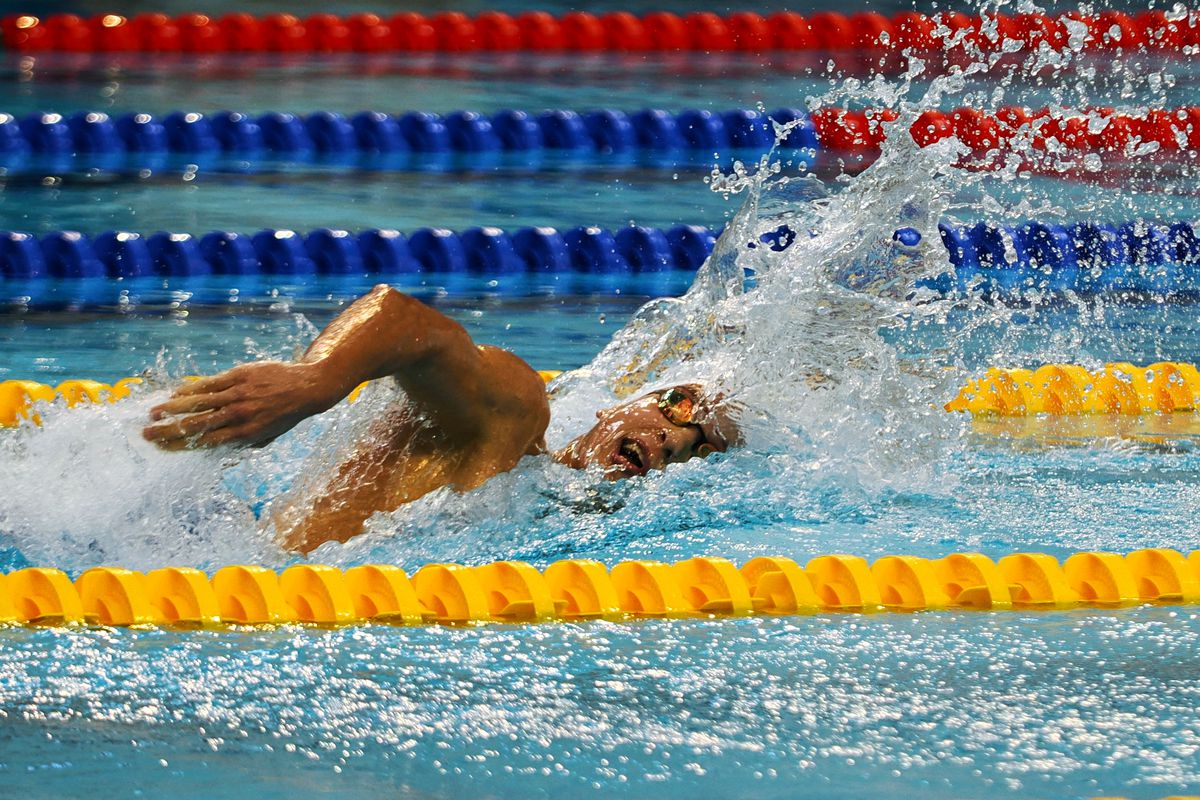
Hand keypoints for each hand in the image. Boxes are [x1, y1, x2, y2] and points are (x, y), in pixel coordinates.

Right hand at [142, 361, 335, 449]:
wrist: (307, 388)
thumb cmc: (285, 415)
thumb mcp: (267, 436)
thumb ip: (242, 443)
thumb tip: (216, 452)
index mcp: (245, 434)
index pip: (206, 443)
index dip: (181, 446)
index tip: (162, 448)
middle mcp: (240, 415)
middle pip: (196, 425)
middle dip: (169, 431)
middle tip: (147, 434)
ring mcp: (238, 394)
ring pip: (198, 403)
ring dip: (172, 409)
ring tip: (153, 413)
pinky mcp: (239, 376)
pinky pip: (209, 384)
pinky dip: (190, 390)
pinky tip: (175, 394)